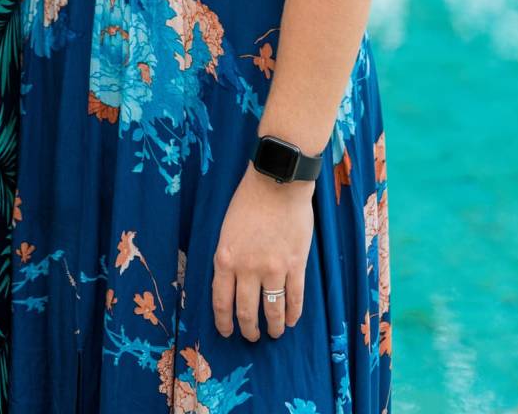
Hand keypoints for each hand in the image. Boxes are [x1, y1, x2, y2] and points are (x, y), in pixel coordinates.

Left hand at [212, 164, 314, 341]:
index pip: (221, 301)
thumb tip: (231, 282)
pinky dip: (294, 314)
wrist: (277, 182)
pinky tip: (292, 320)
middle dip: (248, 330)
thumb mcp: (227, 229)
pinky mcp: (296, 265)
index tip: (226, 332)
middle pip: (247, 312)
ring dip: (274, 327)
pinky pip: (295, 298)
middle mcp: (247, 269)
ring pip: (273, 311)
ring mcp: (273, 269)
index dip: (223, 322)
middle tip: (251, 337)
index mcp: (225, 258)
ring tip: (275, 333)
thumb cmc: (249, 200)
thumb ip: (229, 257)